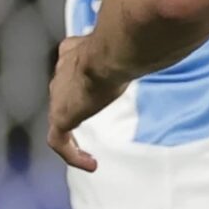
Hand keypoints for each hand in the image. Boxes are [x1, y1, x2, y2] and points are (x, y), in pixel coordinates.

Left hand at [46, 35, 123, 171]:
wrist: (111, 54)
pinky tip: (91, 164)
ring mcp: (57, 95)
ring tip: (88, 152)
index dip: (80, 80)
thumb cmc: (123, 45)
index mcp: (71, 51)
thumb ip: (129, 47)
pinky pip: (59, 141)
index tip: (95, 92)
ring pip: (59, 117)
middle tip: (92, 120)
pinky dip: (73, 154)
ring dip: (72, 134)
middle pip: (62, 91)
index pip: (70, 66)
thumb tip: (151, 45)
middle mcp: (60, 71)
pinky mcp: (60, 116)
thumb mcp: (125, 45)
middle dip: (75, 106)